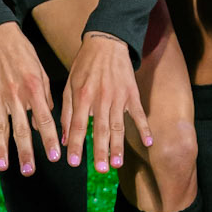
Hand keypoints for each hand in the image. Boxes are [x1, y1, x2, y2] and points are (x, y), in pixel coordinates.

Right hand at [0, 22, 61, 173]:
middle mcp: (14, 96)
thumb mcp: (40, 71)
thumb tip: (44, 121)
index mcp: (33, 89)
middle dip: (26, 152)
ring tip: (4, 166)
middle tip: (30, 171)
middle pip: (21, 130)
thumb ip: (44, 97)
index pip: (44, 120)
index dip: (50, 140)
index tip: (55, 157)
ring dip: (1, 149)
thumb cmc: (23, 53)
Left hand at [61, 33, 152, 172]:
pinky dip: (144, 128)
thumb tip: (62, 138)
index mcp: (82, 96)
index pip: (77, 125)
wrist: (106, 42)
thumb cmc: (84, 65)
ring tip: (117, 164)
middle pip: (100, 129)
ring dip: (118, 146)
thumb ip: (66, 112)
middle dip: (99, 151)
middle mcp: (100, 98)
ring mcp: (118, 97)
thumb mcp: (69, 85)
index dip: (75, 144)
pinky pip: (139, 113)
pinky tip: (149, 143)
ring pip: (118, 125)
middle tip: (100, 170)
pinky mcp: (132, 93)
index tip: (73, 162)